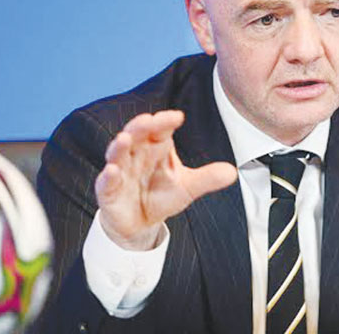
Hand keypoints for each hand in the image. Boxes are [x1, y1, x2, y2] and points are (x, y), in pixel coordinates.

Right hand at [95, 110, 237, 250]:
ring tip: (124, 139)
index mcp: (156, 147)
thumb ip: (208, 178)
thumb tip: (232, 172)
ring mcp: (120, 171)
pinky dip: (109, 176)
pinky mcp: (108, 191)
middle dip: (140, 126)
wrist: (141, 223)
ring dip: (119, 146)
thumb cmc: (161, 195)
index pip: (160, 129)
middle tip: (148, 120)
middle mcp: (136, 154)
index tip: (178, 117)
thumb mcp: (188, 187)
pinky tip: (112, 171)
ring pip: (117, 153)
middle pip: (136, 134)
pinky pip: (106, 182)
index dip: (166, 121)